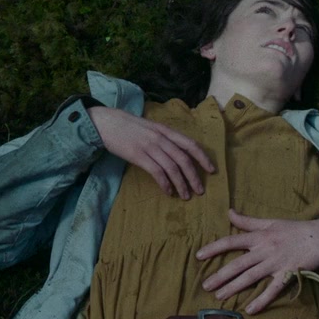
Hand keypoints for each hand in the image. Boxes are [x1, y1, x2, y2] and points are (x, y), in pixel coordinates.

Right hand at [86, 105, 214, 198]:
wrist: (107, 123)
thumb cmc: (128, 126)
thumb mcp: (150, 127)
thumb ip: (163, 137)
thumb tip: (177, 152)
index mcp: (165, 130)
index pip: (190, 144)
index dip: (203, 158)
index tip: (211, 170)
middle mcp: (160, 138)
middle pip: (183, 159)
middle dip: (194, 177)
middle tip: (200, 191)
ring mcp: (149, 146)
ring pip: (172, 168)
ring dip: (181, 184)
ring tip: (186, 196)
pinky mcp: (138, 155)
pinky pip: (157, 172)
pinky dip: (165, 184)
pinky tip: (168, 191)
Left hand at [196, 210, 318, 313]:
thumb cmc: (295, 229)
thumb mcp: (270, 222)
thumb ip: (248, 221)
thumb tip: (229, 212)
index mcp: (259, 236)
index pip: (231, 241)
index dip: (214, 248)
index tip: (199, 256)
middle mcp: (265, 250)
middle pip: (238, 264)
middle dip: (220, 276)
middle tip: (205, 286)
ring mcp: (276, 263)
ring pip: (251, 277)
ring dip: (234, 288)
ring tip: (219, 296)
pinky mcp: (289, 274)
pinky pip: (273, 290)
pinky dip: (261, 300)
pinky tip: (249, 309)